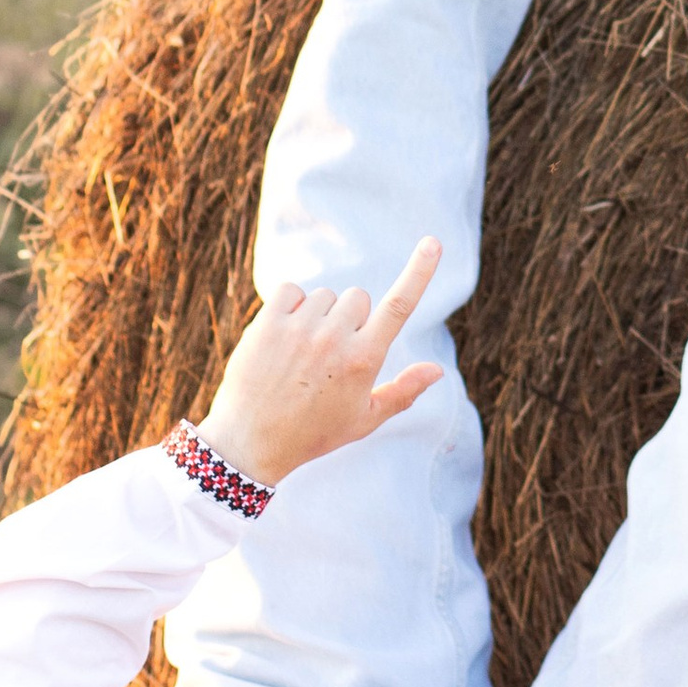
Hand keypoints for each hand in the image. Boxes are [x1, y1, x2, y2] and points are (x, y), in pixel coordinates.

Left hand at [198, 239, 443, 490]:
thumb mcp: (364, 420)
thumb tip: (438, 370)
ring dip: (319, 314)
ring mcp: (299, 329)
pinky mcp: (268, 323)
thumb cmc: (312, 433)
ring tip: (302, 352)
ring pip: (324, 295)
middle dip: (351, 318)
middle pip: (358, 297)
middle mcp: (334, 339)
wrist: (249, 443)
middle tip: (332, 352)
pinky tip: (285, 333)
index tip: (433, 243)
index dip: (419, 271)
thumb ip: (403, 392)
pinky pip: (290, 289)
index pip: (399, 306)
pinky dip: (291, 304)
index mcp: (363, 360)